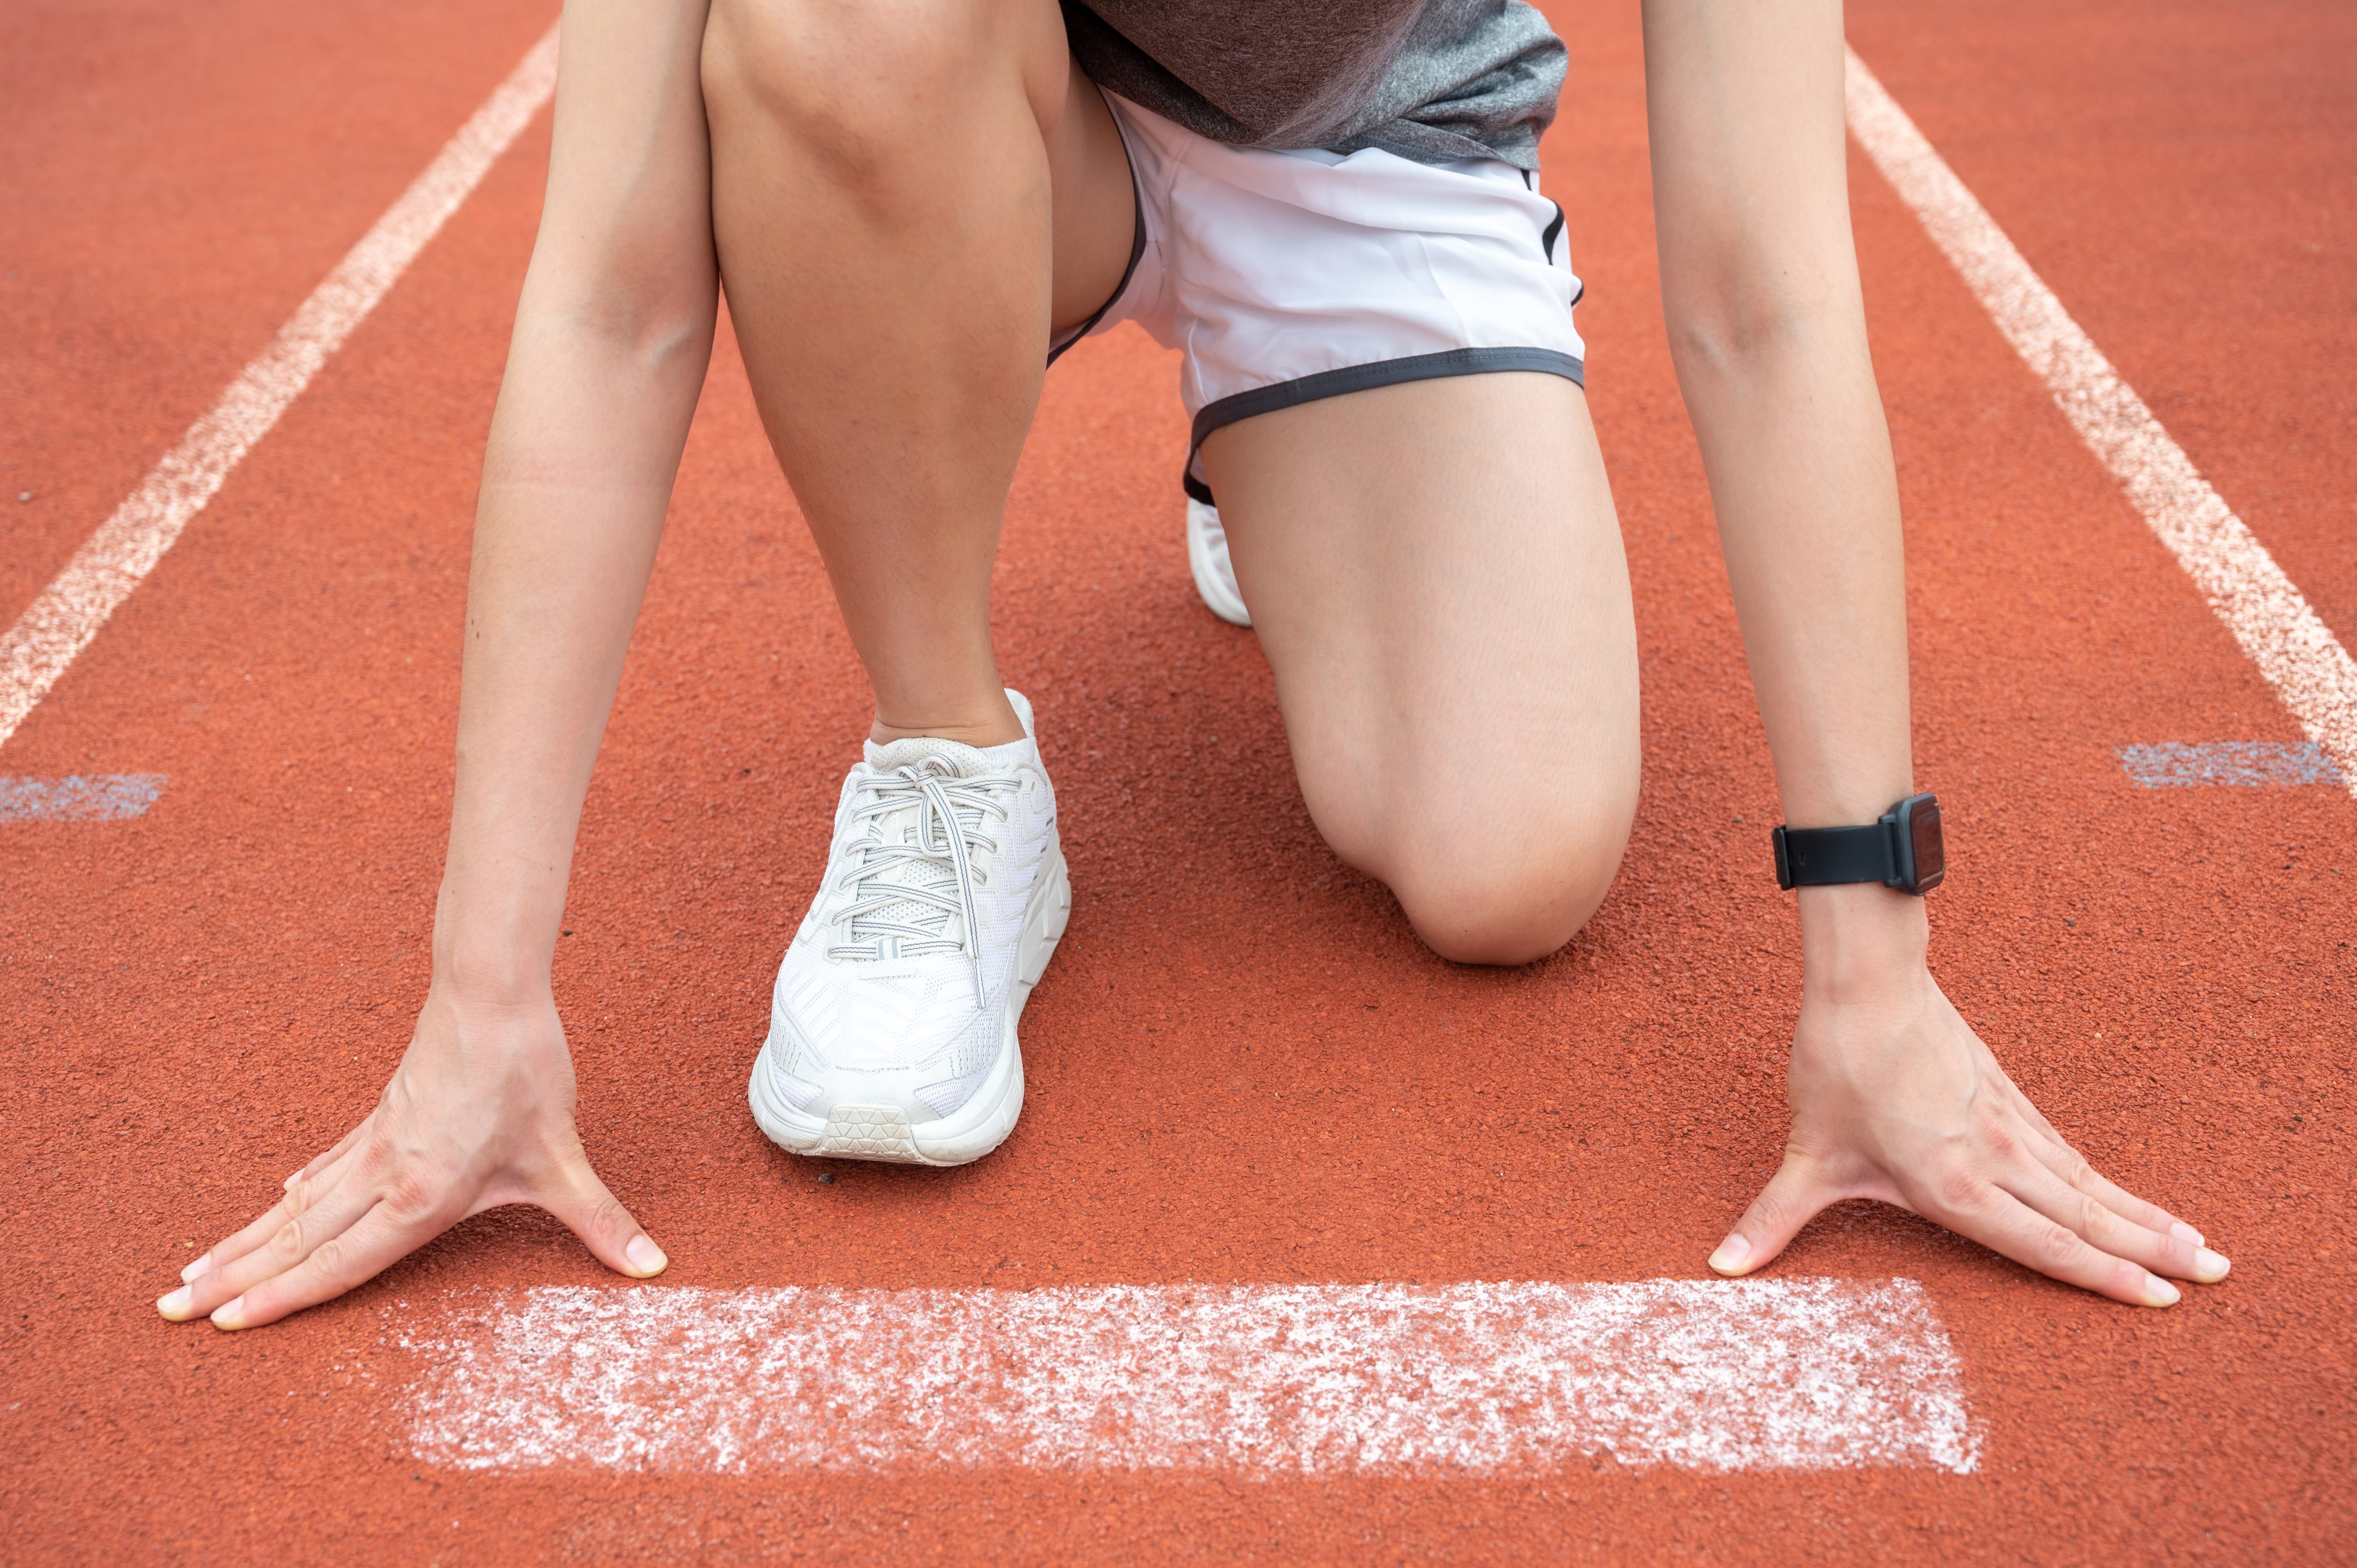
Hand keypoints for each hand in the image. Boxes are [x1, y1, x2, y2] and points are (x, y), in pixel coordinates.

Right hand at [157, 984, 664, 1329]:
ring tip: (190, 1274)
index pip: (342, 1262)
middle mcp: (385, 1175)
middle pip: (297, 1239)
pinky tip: (278, 1205)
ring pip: (298, 1205)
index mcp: (421, 1196)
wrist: (492, 993)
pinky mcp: (382, 1116)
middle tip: (167, 1310)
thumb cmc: (525, 1074)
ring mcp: (376, 1144)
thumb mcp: (567, 1159)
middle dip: (233, 1280)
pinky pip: (328, 1166)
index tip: (228, 1324)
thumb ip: (604, 1220)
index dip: (286, 1297)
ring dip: (244, 1241)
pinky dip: (296, 1193)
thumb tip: (654, 1266)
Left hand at [1709, 892, 2228, 1306]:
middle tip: (2213, 1275)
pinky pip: (2064, 1146)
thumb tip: (1722, 1263)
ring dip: (2142, 1212)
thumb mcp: (1805, 1155)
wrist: (1867, 983)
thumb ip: (1773, 1218)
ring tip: (2196, 1242)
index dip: (2100, 1275)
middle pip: (2085, 1215)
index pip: (2041, 1243)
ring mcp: (2005, 1121)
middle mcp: (1992, 1158)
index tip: (2158, 1298)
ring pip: (2086, 1179)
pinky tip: (2121, 1194)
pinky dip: (2102, 1174)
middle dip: (2151, 1250)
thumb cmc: (1836, 1068)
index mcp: (1951, 1185)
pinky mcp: (2005, 1091)